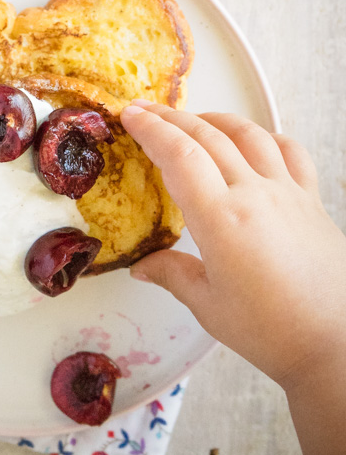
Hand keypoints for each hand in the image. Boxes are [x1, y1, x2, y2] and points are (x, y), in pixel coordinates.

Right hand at [120, 102, 345, 390]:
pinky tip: (254, 140)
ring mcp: (287, 192)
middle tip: (145, 111)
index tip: (130, 116)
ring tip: (192, 120)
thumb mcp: (208, 305)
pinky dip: (265, 136)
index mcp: (221, 219)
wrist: (335, 342)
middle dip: (170, 118)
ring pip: (248, 134)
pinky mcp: (311, 200)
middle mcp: (254, 194)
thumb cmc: (270, 331)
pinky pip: (290, 152)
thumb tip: (143, 265)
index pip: (179, 155)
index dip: (151, 130)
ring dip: (214, 119)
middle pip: (207, 136)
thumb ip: (172, 274)